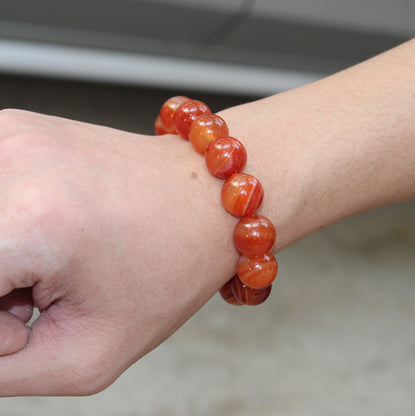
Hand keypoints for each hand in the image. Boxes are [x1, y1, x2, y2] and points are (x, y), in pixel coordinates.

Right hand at [0, 109, 236, 395]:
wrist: (210, 199)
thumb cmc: (173, 265)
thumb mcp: (87, 352)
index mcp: (28, 222)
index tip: (22, 323)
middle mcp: (10, 159)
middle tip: (31, 300)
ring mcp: (9, 136)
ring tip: (44, 266)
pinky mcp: (14, 130)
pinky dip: (2, 228)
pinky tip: (44, 234)